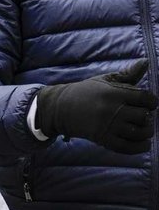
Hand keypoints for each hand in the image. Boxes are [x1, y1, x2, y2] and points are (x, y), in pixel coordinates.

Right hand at [35, 60, 155, 153]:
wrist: (60, 108)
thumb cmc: (86, 92)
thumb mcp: (104, 80)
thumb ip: (127, 74)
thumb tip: (146, 62)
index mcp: (113, 93)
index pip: (145, 98)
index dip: (152, 101)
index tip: (148, 103)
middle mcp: (112, 109)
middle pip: (144, 116)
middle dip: (148, 117)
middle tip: (142, 116)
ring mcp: (107, 126)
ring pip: (139, 133)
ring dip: (147, 132)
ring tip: (143, 128)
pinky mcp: (103, 139)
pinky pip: (128, 147)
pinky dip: (140, 147)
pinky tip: (143, 142)